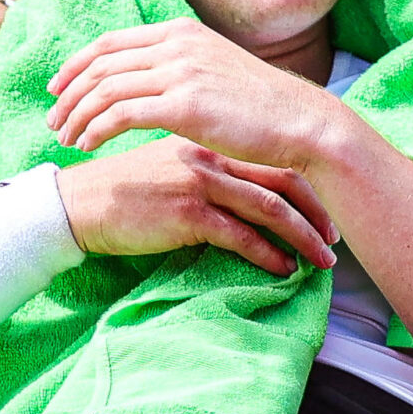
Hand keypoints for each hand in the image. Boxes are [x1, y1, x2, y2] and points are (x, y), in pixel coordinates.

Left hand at [47, 19, 353, 174]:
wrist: (300, 122)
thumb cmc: (261, 107)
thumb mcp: (216, 70)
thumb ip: (181, 68)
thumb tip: (149, 83)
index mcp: (181, 31)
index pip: (111, 42)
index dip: (76, 65)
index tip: (58, 88)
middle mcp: (177, 44)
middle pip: (100, 64)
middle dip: (68, 93)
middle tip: (52, 120)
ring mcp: (180, 72)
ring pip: (104, 89)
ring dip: (77, 115)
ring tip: (64, 138)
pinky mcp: (184, 105)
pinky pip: (120, 114)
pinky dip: (96, 130)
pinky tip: (87, 146)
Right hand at [57, 138, 338, 275]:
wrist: (77, 205)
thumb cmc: (121, 194)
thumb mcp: (168, 168)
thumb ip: (205, 173)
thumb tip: (240, 198)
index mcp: (208, 144)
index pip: (273, 160)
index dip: (307, 188)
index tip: (323, 215)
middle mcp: (210, 157)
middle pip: (283, 180)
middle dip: (316, 214)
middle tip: (334, 241)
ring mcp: (200, 182)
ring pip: (269, 208)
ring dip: (302, 237)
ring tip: (320, 262)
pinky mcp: (188, 213)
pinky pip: (242, 235)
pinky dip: (269, 254)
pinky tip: (284, 269)